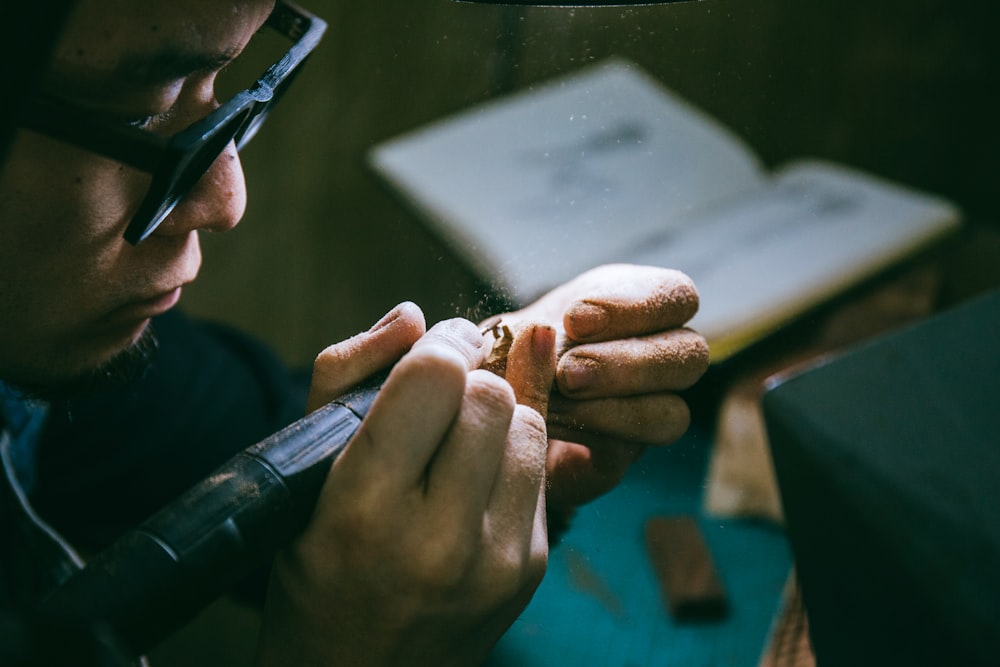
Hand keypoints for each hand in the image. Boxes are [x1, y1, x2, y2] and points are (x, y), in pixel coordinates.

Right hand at [255, 303, 556, 666]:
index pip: (436, 378)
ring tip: (456, 441)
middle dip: (467, 379)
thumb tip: (415, 315)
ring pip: (529, 426)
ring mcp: (497, 560)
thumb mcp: (303, 472)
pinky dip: (510, 458)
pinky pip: (540, 470)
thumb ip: (346, 375)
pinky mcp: (532, 568)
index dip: (439, 344)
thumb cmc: (316, 566)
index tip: (433, 346)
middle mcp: (440, 537)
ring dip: (496, 416)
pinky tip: (474, 480)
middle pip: (492, 394)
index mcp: (367, 506)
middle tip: (440, 395)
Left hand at [491, 264, 708, 523]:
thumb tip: (535, 337)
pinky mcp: (619, 456)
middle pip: (690, 356)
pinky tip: (547, 425)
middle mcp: (653, 357)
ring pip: (672, 413)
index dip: (637, 307)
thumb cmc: (499, 354)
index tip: (574, 319)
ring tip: (556, 402)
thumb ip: (521, 332)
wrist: (481, 410)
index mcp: (631, 306)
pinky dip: (587, 436)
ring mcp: (645, 411)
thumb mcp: (505, 331)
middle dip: (626, 363)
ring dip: (613, 407)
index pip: (677, 296)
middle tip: (569, 372)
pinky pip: (627, 450)